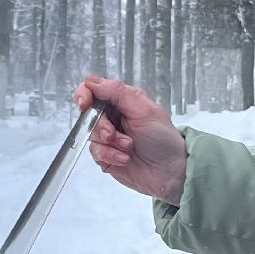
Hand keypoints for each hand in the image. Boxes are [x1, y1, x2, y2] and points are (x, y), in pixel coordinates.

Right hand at [74, 75, 186, 204]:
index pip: (93, 89)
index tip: (84, 103)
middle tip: (113, 134)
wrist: (170, 172)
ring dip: (110, 143)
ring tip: (128, 147)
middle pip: (88, 114)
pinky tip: (125, 159)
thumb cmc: (163, 139)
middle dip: (100, 125)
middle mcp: (113, 117)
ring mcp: (108, 137)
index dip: (84, 94)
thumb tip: (91, 81)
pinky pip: (95, 152)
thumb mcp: (143, 109)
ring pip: (90, 134)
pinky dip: (110, 155)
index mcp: (122, 101)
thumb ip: (116, 92)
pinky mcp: (106, 155)